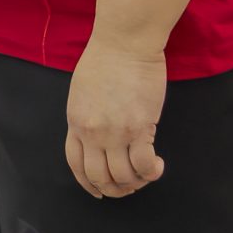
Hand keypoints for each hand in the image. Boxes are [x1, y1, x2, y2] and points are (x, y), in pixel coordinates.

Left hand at [65, 35, 166, 198]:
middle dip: (114, 189)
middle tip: (129, 186)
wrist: (125, 42)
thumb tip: (97, 138)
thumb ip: (86, 117)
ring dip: (136, 182)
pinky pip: (144, 165)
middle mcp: (92, 132)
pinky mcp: (139, 128)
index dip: (88, 183)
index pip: (76, 165)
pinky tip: (157, 165)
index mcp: (75, 122)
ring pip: (123, 176)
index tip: (99, 190)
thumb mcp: (82, 91)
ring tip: (146, 173)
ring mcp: (115, 132)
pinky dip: (151, 172)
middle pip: (98, 177)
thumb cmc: (106, 59)